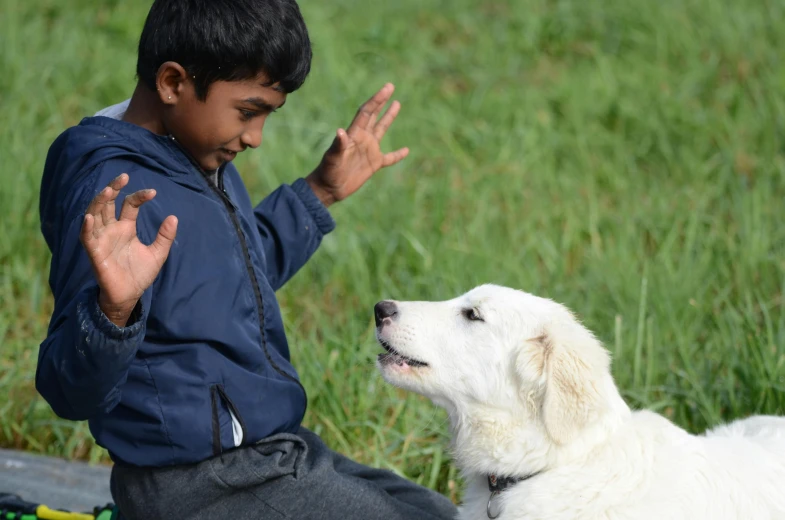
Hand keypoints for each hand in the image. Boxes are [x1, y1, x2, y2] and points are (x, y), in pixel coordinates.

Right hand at [80, 174, 177, 326]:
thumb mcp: (158, 254)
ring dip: (99, 202)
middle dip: (113, 189)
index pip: (129, 205)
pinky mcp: (94, 253)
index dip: (139, 196)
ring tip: (108, 191)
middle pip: (108, 203)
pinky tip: (89, 218)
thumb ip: (165, 236)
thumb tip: (174, 217)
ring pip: (95, 215)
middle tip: (123, 177)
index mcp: (126, 227)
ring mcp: (102, 239)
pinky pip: (87, 238)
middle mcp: (111, 229)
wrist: (130, 295)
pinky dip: (87, 228)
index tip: (153, 192)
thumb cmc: (140, 273)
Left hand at [306, 83, 408, 206]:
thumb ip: (338, 145)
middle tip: (390, 86)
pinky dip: (398, 155)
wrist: (329, 188)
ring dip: (388, 117)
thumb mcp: (332, 158)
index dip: (377, 99)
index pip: (367, 112)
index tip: (387, 88)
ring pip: (381, 130)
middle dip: (382, 101)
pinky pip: (389, 158)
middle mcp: (362, 139)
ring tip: (397, 103)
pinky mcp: (373, 164)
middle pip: (374, 115)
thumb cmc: (328, 172)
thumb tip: (340, 132)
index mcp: (354, 134)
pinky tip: (406, 150)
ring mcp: (369, 150)